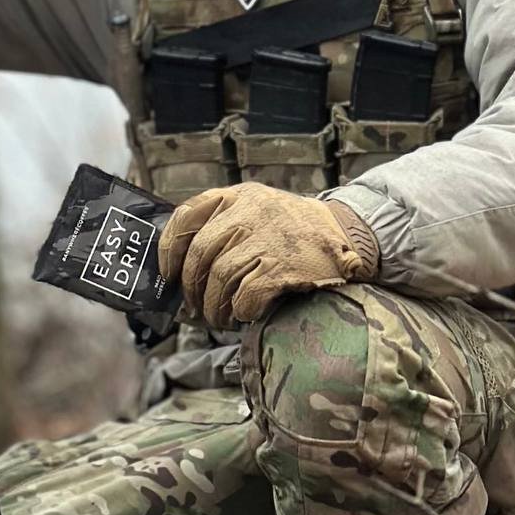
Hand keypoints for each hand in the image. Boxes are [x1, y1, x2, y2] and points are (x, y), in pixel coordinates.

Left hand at [158, 182, 380, 330]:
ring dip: (214, 306)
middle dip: (191, 287)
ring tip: (218, 318)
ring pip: (220, 276)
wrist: (347, 234)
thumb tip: (181, 272)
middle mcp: (249, 213)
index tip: (167, 273)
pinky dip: (240, 309)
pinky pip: (247, 294)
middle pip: (200, 253)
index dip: (169, 248)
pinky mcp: (284, 265)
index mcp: (237, 196)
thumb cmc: (292, 231)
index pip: (187, 215)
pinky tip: (244, 313)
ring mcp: (267, 238)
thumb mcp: (257, 211)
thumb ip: (223, 227)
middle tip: (195, 307)